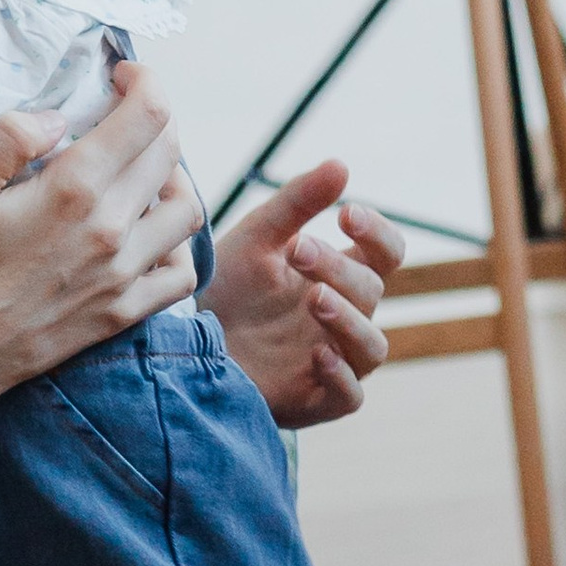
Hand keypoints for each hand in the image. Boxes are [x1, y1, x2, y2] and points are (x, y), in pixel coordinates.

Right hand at [0, 65, 199, 439]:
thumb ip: (8, 137)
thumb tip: (58, 117)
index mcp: (73, 190)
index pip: (146, 116)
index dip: (144, 82)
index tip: (122, 76)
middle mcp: (111, 229)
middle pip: (170, 153)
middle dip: (155, 118)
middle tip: (126, 113)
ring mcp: (123, 274)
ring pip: (188, 209)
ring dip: (175, 177)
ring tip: (142, 170)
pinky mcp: (122, 312)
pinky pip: (182, 273)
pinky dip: (179, 244)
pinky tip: (150, 233)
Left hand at [209, 161, 403, 425]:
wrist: (179, 343)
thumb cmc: (225, 288)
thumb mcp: (255, 239)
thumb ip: (296, 204)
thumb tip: (342, 165)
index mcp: (339, 275)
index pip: (386, 253)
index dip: (377, 232)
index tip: (346, 214)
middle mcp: (344, 318)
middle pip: (371, 291)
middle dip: (338, 268)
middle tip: (298, 250)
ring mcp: (334, 361)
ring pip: (372, 346)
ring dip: (350, 321)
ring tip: (316, 299)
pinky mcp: (314, 401)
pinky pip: (349, 395)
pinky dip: (340, 376)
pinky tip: (318, 355)